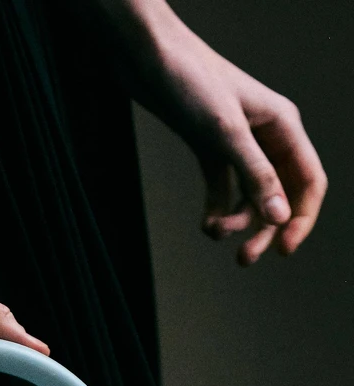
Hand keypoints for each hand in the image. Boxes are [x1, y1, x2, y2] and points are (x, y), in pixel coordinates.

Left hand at [96, 3, 327, 264]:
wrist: (147, 57)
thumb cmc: (190, 82)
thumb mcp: (225, 133)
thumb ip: (255, 176)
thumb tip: (279, 217)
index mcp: (282, 126)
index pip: (308, 182)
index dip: (301, 219)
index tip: (283, 249)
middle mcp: (265, 136)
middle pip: (279, 196)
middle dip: (263, 229)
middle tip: (245, 259)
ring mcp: (237, 143)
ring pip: (249, 197)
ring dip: (236, 222)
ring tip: (214, 233)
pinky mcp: (210, 148)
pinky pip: (223, 190)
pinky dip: (216, 211)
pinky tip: (205, 226)